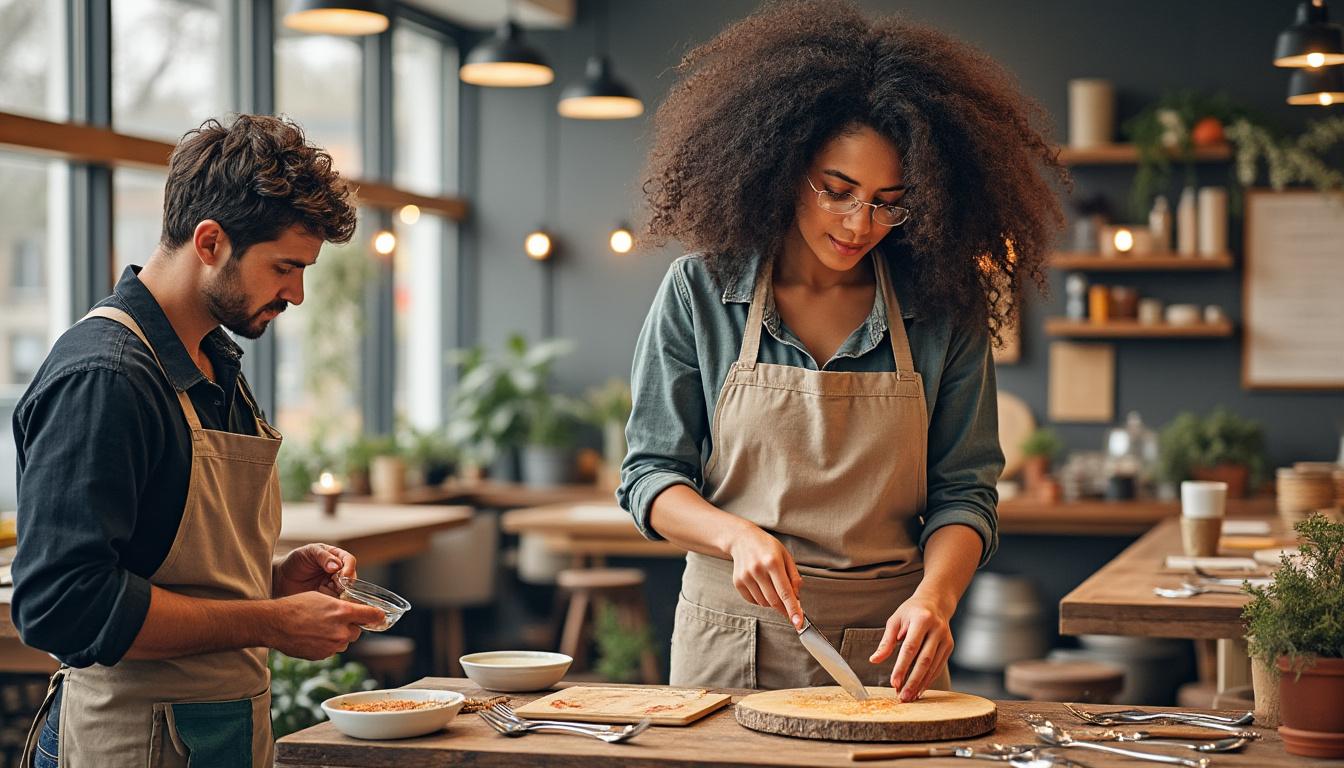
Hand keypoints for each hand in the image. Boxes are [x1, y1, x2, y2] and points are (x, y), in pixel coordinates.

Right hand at [267, 591, 385, 659]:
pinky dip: (327, 644)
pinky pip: (332, 650)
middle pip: (358, 631)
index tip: (380, 617)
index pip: (372, 615)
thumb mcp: (323, 598)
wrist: (275, 623)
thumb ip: (342, 607)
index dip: (377, 616)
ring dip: (339, 636)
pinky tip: (314, 636)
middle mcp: (341, 630)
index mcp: (343, 612)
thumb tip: (354, 612)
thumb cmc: (297, 606)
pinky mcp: (323, 655)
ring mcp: (333, 645)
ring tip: (321, 628)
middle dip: (351, 626)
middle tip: (336, 620)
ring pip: (345, 641)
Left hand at [275, 543, 356, 597]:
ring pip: (346, 591)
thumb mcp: (309, 552)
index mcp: (335, 556)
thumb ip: (323, 557)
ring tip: (325, 592)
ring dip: (340, 593)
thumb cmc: (295, 560)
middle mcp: (338, 571)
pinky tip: (323, 599)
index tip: (343, 576)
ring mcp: (333, 585)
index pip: (349, 561)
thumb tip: (337, 566)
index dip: (349, 569)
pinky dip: (333, 602)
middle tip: (335, 586)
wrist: (280, 578)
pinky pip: (336, 601)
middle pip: (351, 578)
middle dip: (346, 583)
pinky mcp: (328, 597)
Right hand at [727, 525, 803, 627]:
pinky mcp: (738, 582)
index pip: (785, 592)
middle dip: (784, 609)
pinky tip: (762, 587)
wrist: (742, 539)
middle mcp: (758, 569)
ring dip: (772, 602)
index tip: (798, 623)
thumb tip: (797, 599)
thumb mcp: (786, 556)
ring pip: (764, 603)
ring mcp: (746, 576)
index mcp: (773, 562)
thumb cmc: (768, 547)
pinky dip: (761, 600)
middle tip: (790, 611)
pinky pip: (753, 601)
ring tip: (772, 587)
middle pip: (774, 601)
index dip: (793, 609)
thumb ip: (794, 577)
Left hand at [869, 592, 954, 701]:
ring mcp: (945, 638)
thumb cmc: (911, 611)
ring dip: (921, 683)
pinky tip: (920, 689)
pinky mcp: (949, 646)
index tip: (894, 682)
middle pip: (924, 660)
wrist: (936, 602)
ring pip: (933, 666)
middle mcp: (937, 629)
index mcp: (922, 619)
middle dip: (913, 681)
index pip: (910, 647)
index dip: (902, 667)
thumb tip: (875, 660)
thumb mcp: (895, 620)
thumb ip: (886, 641)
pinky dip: (929, 679)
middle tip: (903, 696)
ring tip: (909, 696)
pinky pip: (938, 666)